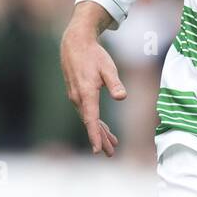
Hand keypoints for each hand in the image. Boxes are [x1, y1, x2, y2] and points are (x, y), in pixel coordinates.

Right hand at [60, 3, 126, 155]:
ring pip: (88, 119)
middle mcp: (78, 98)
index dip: (95, 136)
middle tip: (111, 154)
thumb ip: (114, 83)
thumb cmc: (94, 55)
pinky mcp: (76, 94)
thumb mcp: (108, 67)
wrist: (75, 43)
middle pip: (90, 123)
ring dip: (99, 132)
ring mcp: (75, 97)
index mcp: (86, 93)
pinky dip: (95, 122)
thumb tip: (121, 97)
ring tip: (112, 144)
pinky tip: (104, 128)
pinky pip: (86, 112)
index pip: (91, 120)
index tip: (98, 150)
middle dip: (100, 139)